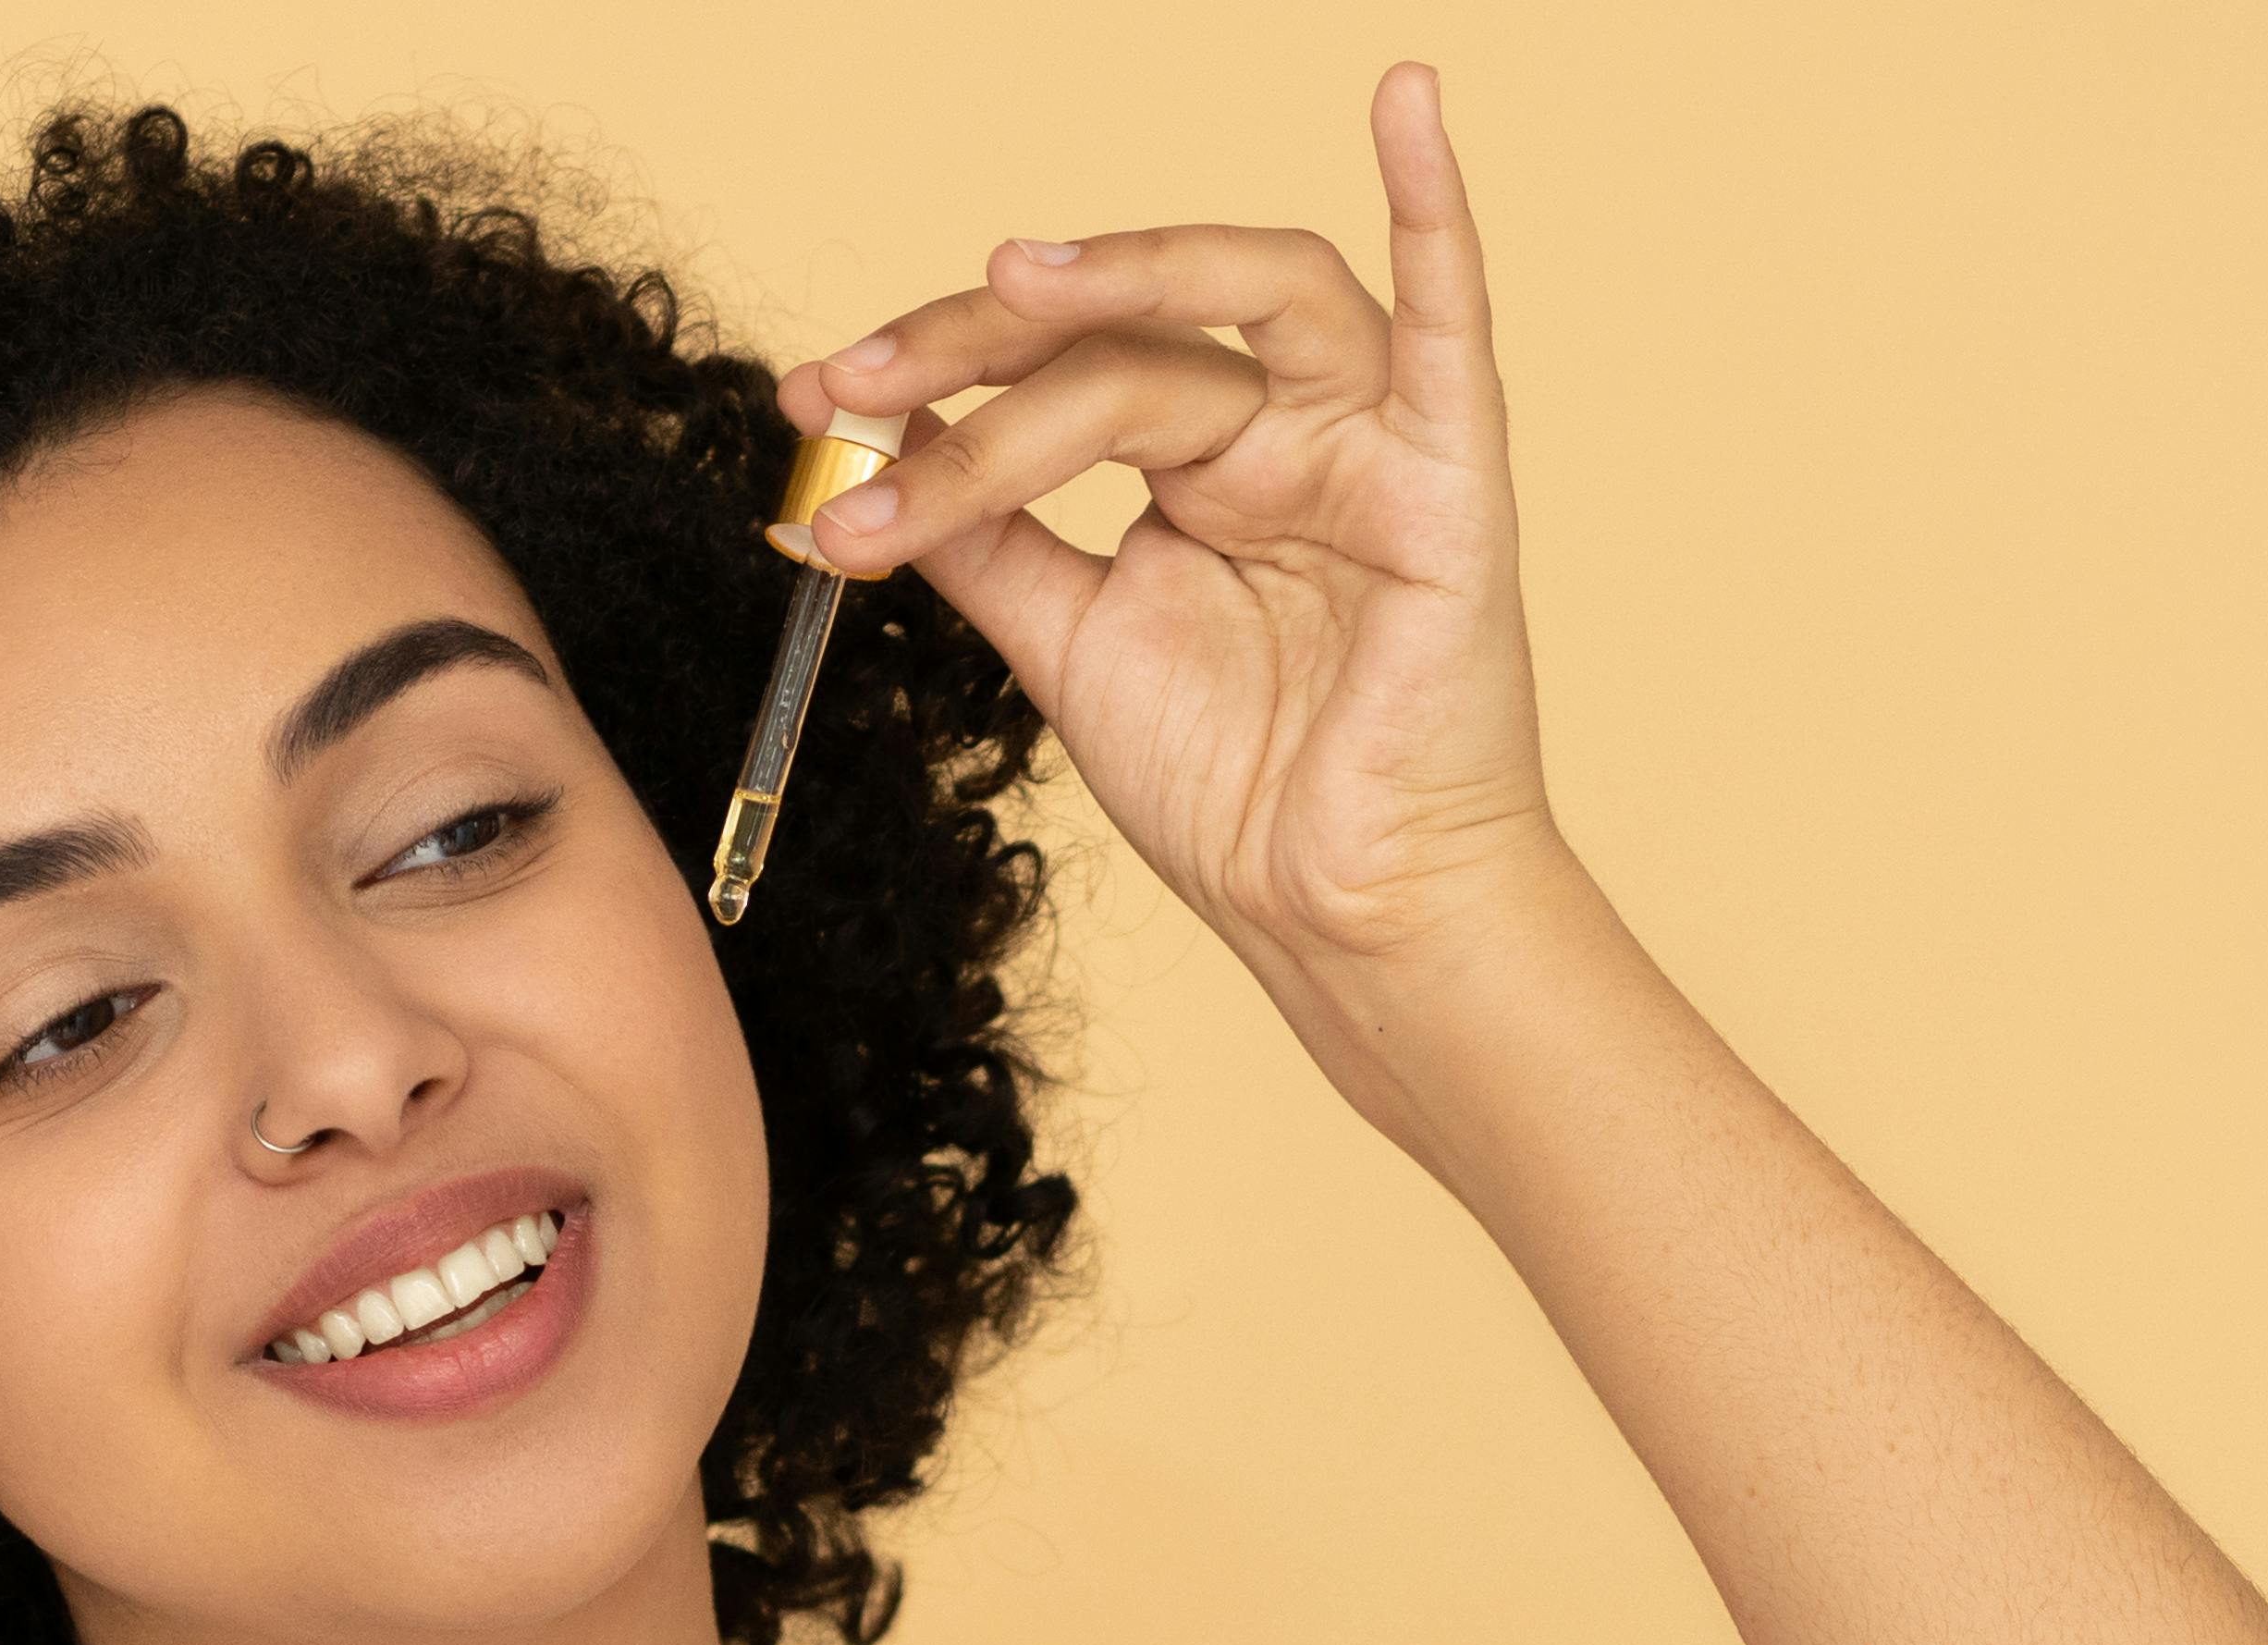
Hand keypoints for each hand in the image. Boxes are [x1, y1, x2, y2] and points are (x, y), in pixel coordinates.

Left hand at [783, 61, 1561, 1004]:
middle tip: (861, 382)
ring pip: (1240, 305)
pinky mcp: (1448, 479)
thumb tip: (865, 448)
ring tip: (1007, 279)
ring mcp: (1366, 444)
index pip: (1055, 370)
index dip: (933, 375)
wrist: (1342, 916)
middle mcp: (1278, 434)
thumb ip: (983, 537)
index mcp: (1197, 469)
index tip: (816, 402)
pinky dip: (1435, 205)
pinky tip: (1404, 105)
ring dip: (1125, 274)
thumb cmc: (1234, 792)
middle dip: (979, 350)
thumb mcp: (1067, 646)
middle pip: (1123, 336)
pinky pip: (1451, 321)